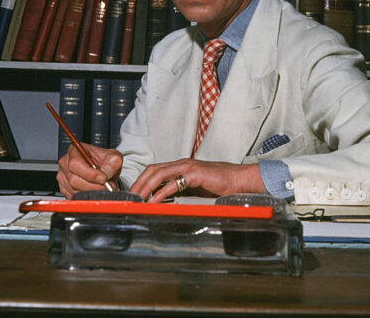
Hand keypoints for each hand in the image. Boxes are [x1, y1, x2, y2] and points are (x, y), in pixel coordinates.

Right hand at [57, 143, 122, 197]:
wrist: (104, 173)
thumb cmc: (106, 162)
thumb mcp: (114, 157)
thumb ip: (113, 161)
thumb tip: (106, 171)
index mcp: (74, 151)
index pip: (75, 164)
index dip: (90, 174)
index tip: (103, 178)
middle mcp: (66, 163)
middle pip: (74, 180)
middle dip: (93, 186)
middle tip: (107, 186)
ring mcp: (63, 177)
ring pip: (75, 190)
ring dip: (92, 192)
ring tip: (103, 188)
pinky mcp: (65, 189)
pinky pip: (74, 197)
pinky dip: (87, 197)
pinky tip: (95, 191)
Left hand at [129, 159, 265, 201]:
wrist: (239, 180)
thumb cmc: (220, 185)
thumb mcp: (196, 190)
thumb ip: (180, 193)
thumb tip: (164, 205)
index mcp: (180, 167)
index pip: (154, 170)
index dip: (141, 181)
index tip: (133, 194)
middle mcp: (181, 164)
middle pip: (152, 170)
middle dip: (138, 184)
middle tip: (129, 198)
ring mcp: (188, 167)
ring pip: (158, 174)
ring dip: (145, 187)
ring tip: (137, 200)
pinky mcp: (195, 174)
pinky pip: (172, 184)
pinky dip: (160, 194)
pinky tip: (154, 202)